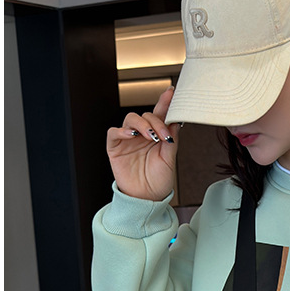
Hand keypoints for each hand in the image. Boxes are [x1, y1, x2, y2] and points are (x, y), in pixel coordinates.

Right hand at [106, 86, 180, 201]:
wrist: (147, 198)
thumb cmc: (158, 181)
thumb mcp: (169, 159)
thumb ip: (172, 139)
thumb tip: (175, 120)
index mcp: (157, 136)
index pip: (160, 115)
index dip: (165, 102)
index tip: (172, 92)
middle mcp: (142, 135)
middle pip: (146, 115)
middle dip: (156, 122)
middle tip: (163, 135)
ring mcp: (128, 140)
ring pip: (131, 119)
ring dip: (142, 124)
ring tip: (150, 137)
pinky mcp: (115, 147)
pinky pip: (114, 132)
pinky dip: (122, 131)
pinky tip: (131, 135)